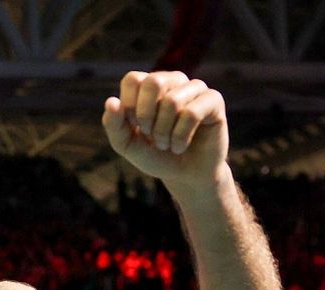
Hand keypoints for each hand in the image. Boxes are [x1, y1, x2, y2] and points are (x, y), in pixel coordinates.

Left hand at [102, 71, 227, 189]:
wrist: (185, 175)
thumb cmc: (155, 155)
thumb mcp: (126, 145)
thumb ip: (114, 124)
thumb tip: (111, 101)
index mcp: (149, 85)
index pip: (133, 79)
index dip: (129, 107)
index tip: (135, 127)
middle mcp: (173, 80)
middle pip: (152, 82)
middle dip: (146, 116)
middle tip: (150, 135)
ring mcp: (195, 88)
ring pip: (171, 101)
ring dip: (163, 132)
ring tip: (166, 144)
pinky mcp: (213, 100)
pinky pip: (191, 113)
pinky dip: (180, 137)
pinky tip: (180, 146)